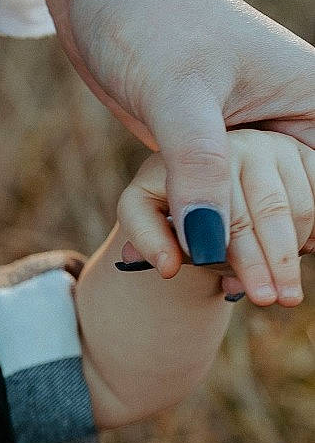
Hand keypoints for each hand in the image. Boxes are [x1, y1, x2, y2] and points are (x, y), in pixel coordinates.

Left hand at [43, 0, 314, 268]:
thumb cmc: (149, 22)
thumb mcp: (177, 94)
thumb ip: (197, 167)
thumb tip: (207, 245)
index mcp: (312, 102)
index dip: (306, 233)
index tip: (281, 281)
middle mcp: (294, 122)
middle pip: (300, 208)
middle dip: (276, 252)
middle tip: (257, 298)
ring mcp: (255, 138)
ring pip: (261, 212)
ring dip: (243, 249)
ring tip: (228, 289)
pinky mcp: (215, 150)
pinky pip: (223, 204)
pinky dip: (210, 232)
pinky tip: (188, 261)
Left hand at [118, 129, 314, 304]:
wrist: (195, 168)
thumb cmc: (165, 196)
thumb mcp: (144, 207)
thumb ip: (149, 235)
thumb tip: (168, 268)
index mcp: (200, 153)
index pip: (226, 210)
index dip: (238, 250)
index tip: (243, 287)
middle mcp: (245, 143)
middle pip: (268, 212)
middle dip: (272, 262)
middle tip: (275, 300)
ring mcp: (278, 147)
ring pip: (301, 208)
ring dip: (294, 250)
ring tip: (284, 288)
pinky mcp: (303, 154)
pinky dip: (314, 228)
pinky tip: (304, 252)